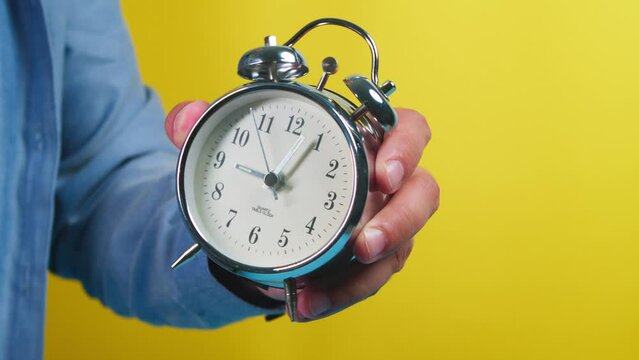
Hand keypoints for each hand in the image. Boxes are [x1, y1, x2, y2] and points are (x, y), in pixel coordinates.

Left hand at [165, 102, 439, 320]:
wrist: (257, 217)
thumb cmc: (264, 170)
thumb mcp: (233, 144)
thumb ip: (204, 126)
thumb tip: (183, 118)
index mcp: (361, 140)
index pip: (407, 130)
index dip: (406, 147)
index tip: (384, 171)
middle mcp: (382, 181)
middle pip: (422, 192)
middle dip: (402, 219)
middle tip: (365, 242)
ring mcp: (381, 221)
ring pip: (402, 245)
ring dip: (368, 272)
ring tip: (324, 289)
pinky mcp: (369, 259)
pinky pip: (369, 279)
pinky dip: (340, 294)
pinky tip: (307, 303)